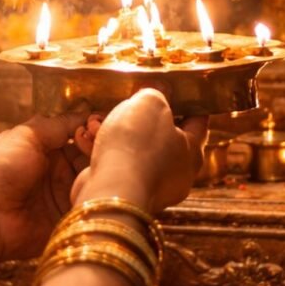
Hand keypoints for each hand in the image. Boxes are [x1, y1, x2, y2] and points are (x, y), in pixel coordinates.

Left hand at [0, 110, 90, 262]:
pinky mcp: (66, 218)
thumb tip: (86, 110)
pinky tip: (97, 185)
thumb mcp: (27, 135)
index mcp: (44, 148)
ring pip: (92, 178)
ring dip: (98, 170)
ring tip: (98, 164)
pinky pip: (89, 204)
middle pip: (88, 156)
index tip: (98, 124)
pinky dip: (96, 194)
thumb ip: (59, 124)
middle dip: (96, 148)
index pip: (77, 135)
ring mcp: (62, 195)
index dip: (89, 129)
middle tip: (99, 145)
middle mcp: (56, 170)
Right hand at [71, 89, 207, 212]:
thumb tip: (156, 93)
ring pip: (134, 149)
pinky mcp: (124, 192)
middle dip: (141, 117)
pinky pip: (115, 164)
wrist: (110, 189)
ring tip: (95, 119)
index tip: (182, 92)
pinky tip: (85, 136)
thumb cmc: (137, 144)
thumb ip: (156, 94)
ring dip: (114, 131)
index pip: (199, 122)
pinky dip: (101, 149)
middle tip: (129, 102)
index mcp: (192, 151)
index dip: (190, 104)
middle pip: (163, 136)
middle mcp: (176, 173)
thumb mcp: (150, 103)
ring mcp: (150, 186)